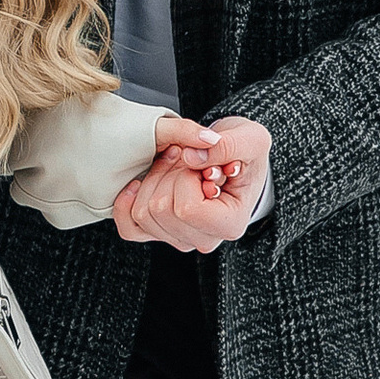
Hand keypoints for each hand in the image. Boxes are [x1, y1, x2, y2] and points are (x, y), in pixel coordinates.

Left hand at [111, 113, 270, 252]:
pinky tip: (142, 182)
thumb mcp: (250, 139)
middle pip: (161, 210)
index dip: (186, 178)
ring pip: (143, 213)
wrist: (235, 158)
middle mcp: (205, 239)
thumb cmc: (246, 152)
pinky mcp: (160, 233)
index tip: (202, 161)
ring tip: (178, 166)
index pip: (188, 209)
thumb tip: (192, 157)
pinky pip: (128, 227)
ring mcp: (180, 239)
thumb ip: (226, 146)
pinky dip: (129, 201)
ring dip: (155, 179)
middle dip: (169, 174)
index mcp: (230, 224)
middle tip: (189, 158)